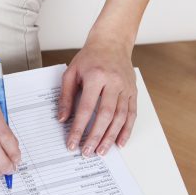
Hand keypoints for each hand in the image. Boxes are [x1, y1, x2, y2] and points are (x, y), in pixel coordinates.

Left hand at [58, 36, 136, 156]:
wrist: (112, 42)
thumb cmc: (89, 58)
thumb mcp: (71, 73)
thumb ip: (66, 96)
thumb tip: (62, 119)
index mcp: (95, 77)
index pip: (86, 108)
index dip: (79, 128)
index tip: (72, 143)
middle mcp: (113, 83)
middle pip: (105, 115)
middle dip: (96, 137)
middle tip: (87, 152)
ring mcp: (126, 87)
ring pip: (120, 117)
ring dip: (111, 137)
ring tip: (102, 151)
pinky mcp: (134, 91)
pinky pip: (132, 114)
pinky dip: (126, 130)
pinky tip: (120, 142)